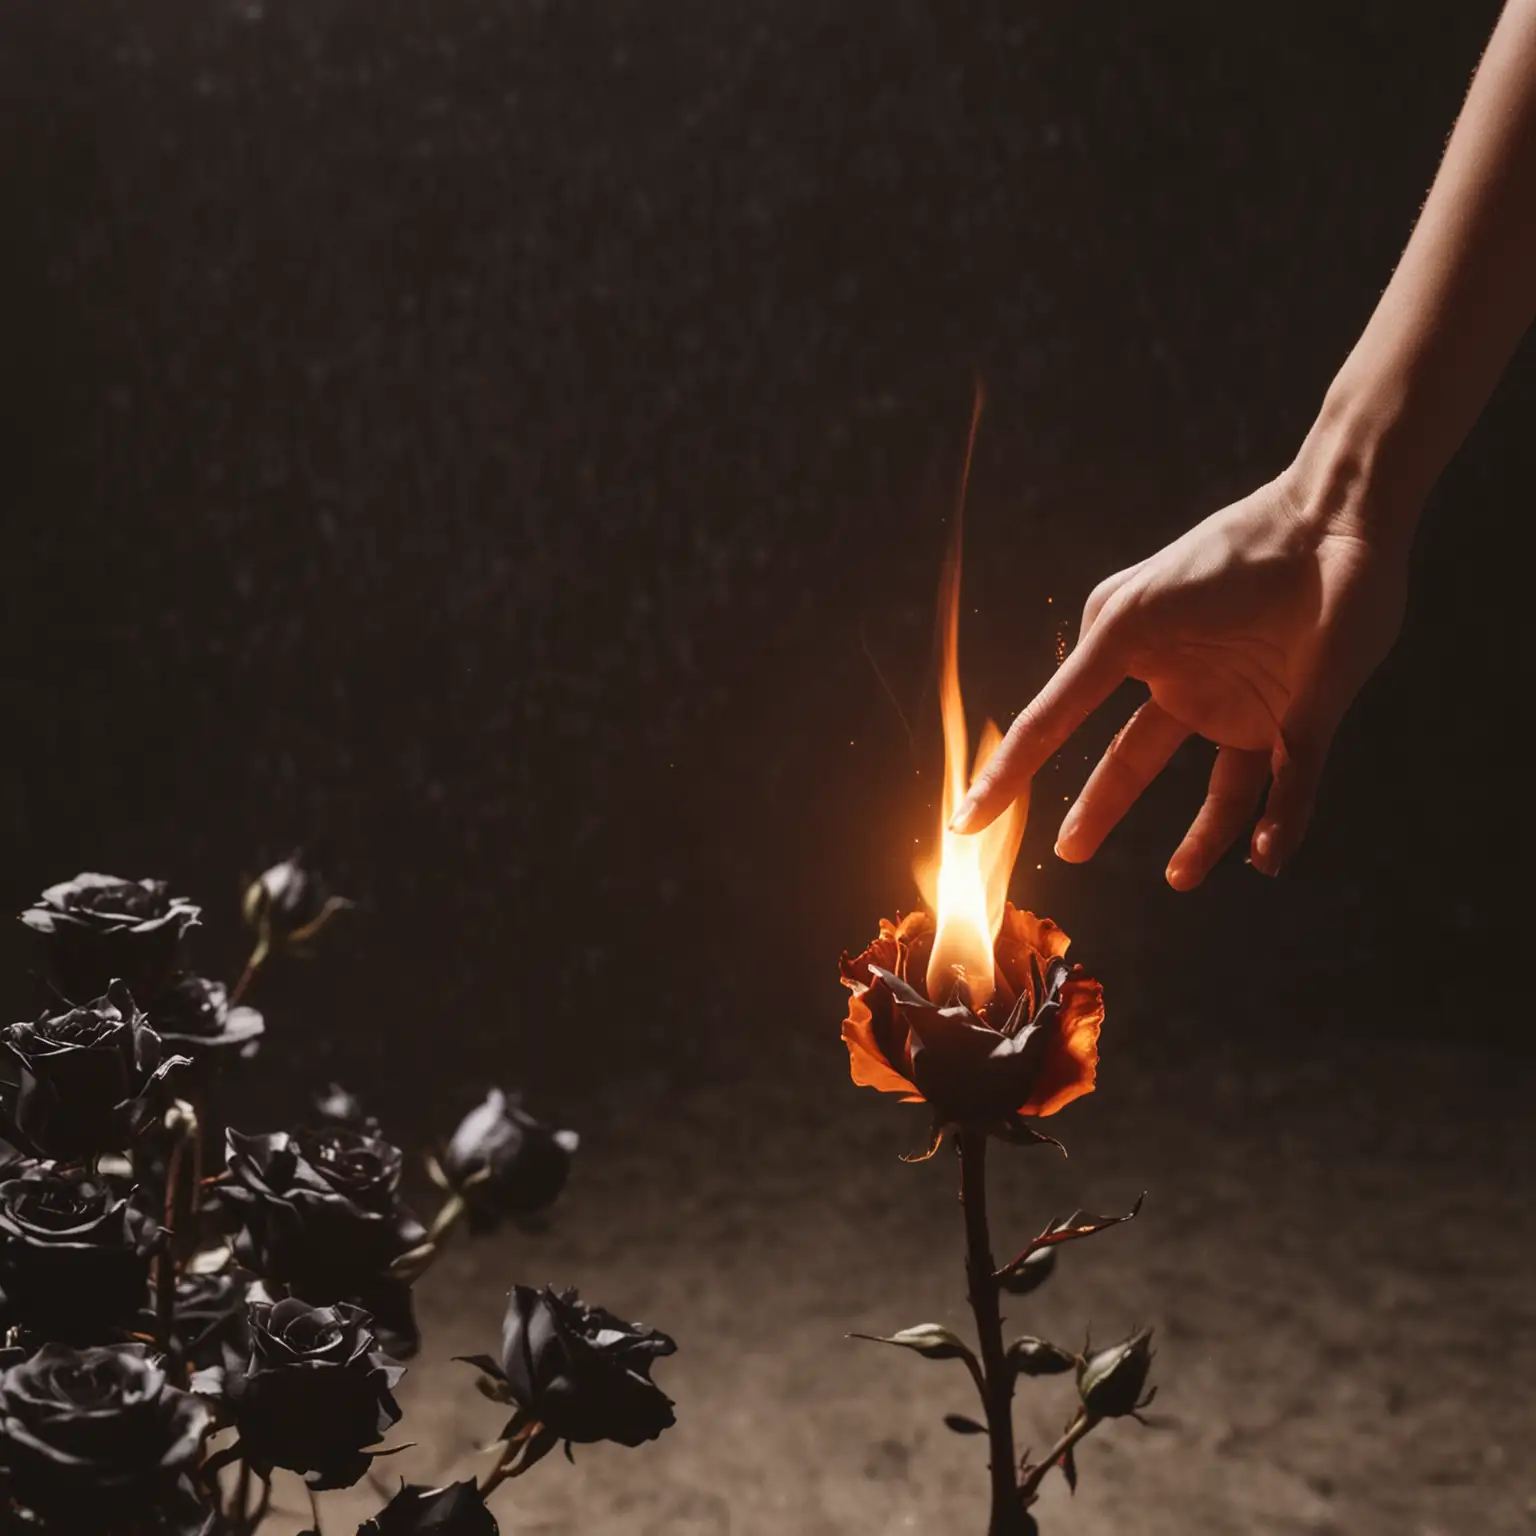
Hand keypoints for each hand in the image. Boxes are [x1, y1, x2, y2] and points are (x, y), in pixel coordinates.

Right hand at [950, 470, 1411, 886]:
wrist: (1344, 509)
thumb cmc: (1263, 545)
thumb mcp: (1176, 608)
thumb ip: (1211, 719)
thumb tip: (1254, 844)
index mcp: (1127, 637)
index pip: (1054, 717)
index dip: (1010, 773)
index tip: (968, 817)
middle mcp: (1172, 674)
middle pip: (1125, 761)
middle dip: (1096, 810)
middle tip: (1066, 851)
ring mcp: (1226, 695)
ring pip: (1206, 785)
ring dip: (1198, 838)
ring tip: (1177, 879)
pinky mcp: (1280, 707)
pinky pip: (1273, 780)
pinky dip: (1275, 822)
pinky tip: (1266, 856)